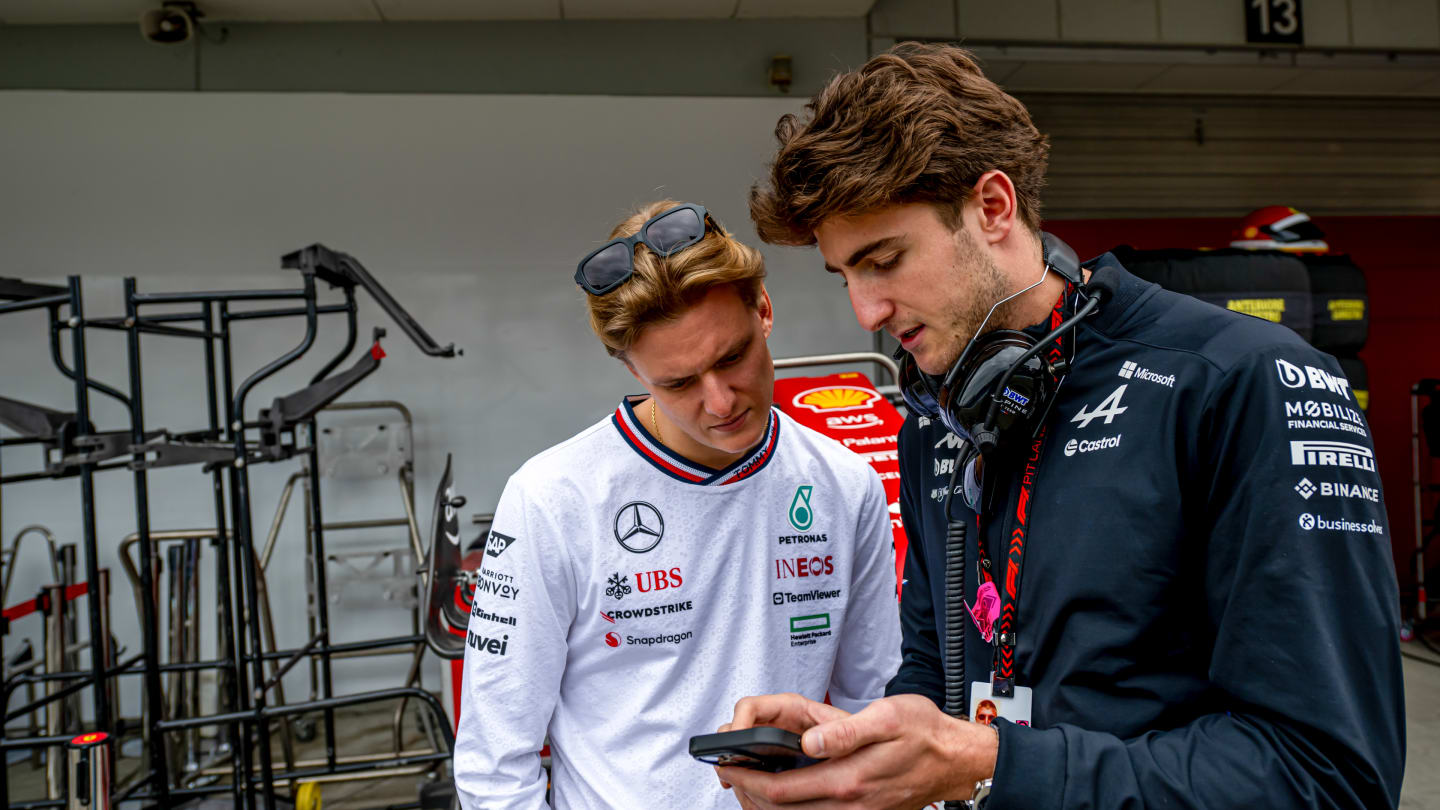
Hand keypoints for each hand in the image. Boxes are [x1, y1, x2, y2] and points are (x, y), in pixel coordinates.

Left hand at [716, 694, 997, 809]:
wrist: (955, 759)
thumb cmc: (924, 733)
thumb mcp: (887, 716)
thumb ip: (845, 731)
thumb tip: (809, 740)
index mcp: (849, 779)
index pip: (782, 789)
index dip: (748, 779)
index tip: (727, 766)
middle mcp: (850, 804)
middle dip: (749, 793)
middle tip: (728, 773)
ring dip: (765, 803)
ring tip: (746, 783)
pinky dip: (789, 808)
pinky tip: (781, 794)